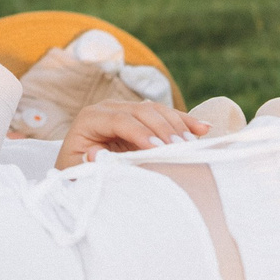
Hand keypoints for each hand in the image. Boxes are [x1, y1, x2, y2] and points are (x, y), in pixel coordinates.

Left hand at [54, 101, 212, 168]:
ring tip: (193, 144)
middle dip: (163, 129)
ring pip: (157, 110)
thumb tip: (97, 154)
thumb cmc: (77, 171)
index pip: (119, 120)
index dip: (140, 132)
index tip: (159, 148)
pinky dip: (185, 122)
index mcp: (90, 118)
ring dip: (178, 125)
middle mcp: (109, 108)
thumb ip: (86, 163)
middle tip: (182, 147)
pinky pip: (166, 115)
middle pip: (141, 111)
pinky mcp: (142, 116)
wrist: (79, 165)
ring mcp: (127, 108)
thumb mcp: (76, 170)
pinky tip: (204, 128)